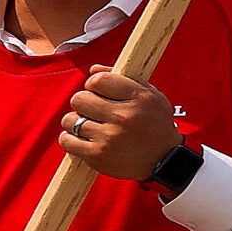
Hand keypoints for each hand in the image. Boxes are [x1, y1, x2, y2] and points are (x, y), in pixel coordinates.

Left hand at [62, 68, 181, 180]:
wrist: (165, 160)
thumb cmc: (156, 125)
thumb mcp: (151, 96)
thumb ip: (124, 79)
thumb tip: (93, 70)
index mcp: (139, 98)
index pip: (98, 80)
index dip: (94, 85)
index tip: (99, 92)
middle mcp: (124, 117)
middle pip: (79, 99)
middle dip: (84, 103)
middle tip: (94, 110)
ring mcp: (109, 137)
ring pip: (70, 120)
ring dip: (76, 122)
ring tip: (89, 126)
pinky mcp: (98, 155)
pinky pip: (67, 141)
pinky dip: (70, 139)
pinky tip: (82, 138)